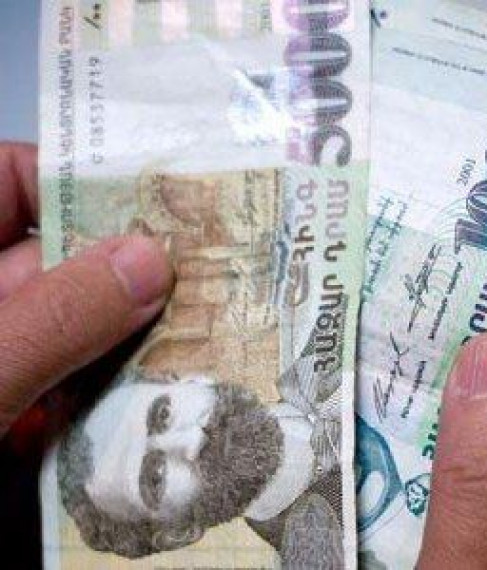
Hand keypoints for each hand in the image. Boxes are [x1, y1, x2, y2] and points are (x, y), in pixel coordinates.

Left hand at [0, 142, 173, 437]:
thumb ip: (51, 319)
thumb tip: (151, 262)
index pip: (5, 178)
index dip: (79, 182)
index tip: (160, 213)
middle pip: (50, 255)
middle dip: (122, 271)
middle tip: (206, 281)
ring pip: (62, 322)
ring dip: (118, 337)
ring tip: (192, 342)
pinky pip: (53, 378)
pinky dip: (89, 390)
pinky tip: (127, 408)